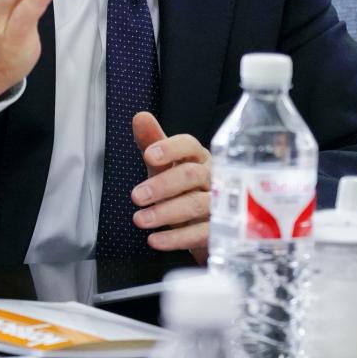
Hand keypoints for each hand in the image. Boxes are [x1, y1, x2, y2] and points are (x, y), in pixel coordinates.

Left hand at [131, 111, 211, 260]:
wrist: (205, 225)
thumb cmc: (184, 188)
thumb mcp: (165, 165)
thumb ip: (152, 142)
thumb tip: (139, 116)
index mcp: (199, 157)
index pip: (189, 145)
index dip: (170, 148)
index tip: (149, 155)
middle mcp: (213, 177)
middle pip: (192, 175)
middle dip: (162, 185)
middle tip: (136, 196)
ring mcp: (219, 205)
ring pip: (196, 204)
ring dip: (165, 212)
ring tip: (140, 220)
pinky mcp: (219, 231)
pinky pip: (201, 234)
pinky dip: (176, 238)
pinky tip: (155, 240)